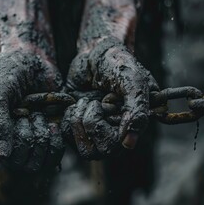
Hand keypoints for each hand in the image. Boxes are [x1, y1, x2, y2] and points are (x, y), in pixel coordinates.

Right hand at [0, 50, 63, 171]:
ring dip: (40, 136)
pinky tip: (53, 124)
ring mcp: (20, 143)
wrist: (34, 59)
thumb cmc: (8, 71)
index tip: (12, 121)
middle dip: (25, 135)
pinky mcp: (41, 142)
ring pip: (33, 164)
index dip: (1, 141)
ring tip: (38, 115)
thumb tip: (2, 158)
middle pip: (14, 161)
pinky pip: (51, 158)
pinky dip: (55, 141)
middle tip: (26, 113)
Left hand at [62, 37, 158, 158]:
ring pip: (82, 147)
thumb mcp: (133, 82)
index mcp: (134, 124)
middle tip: (95, 102)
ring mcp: (96, 131)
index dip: (108, 129)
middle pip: (100, 151)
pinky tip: (77, 102)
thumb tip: (129, 144)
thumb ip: (136, 110)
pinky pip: (67, 135)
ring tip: (87, 100)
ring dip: (80, 118)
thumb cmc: (118, 64)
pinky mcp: (77, 126)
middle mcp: (116, 132)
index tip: (104, 104)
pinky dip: (70, 116)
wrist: (94, 53)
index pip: (121, 146)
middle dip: (92, 122)